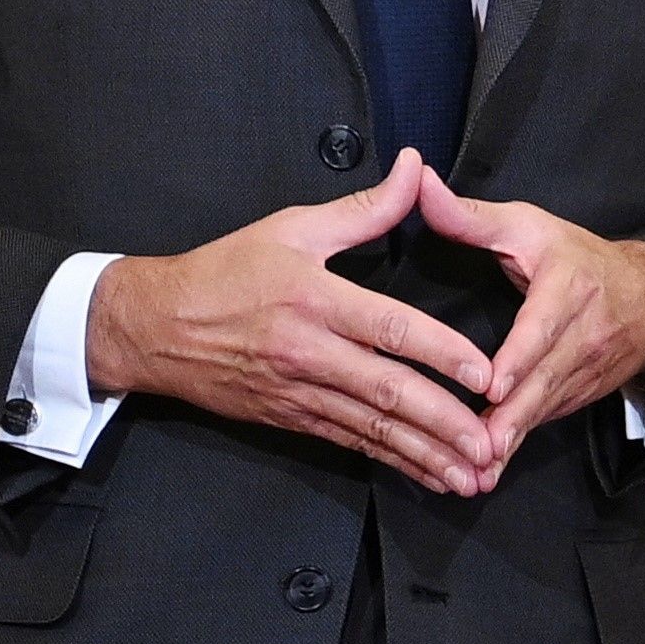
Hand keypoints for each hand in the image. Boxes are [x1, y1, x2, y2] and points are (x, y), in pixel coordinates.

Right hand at [86, 148, 504, 498]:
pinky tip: (425, 474)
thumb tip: (416, 168)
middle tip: (491, 446)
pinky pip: (349, 443)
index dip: (442, 353)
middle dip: (445, 424)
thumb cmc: (225, 271)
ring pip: (372, 429)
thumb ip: (365, 207)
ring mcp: (299, 392)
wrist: (153, 328)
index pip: (390, 329)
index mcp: (316, 300)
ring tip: (472, 475)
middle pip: (388, 393)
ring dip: (425, 455)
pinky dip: (390, 461)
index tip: (485, 374)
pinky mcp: (290, 418)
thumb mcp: (293, 226)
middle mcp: (309, 353)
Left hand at [415, 175, 644, 455]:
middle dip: (511, 418)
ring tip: (477, 471)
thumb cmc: (576, 257)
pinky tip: (489, 469)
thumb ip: (470, 216)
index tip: (492, 385)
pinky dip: (519, 444)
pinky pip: (545, 421)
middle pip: (543, 380)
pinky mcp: (580, 394)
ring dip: (511, 440)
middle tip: (477, 448)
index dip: (519, 359)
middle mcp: (582, 334)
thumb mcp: (528, 226)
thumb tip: (419, 184)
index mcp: (568, 287)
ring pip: (543, 409)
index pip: (542, 327)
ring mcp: (585, 369)